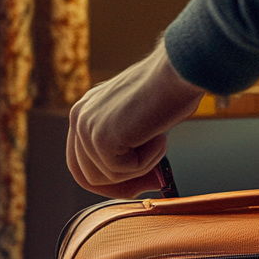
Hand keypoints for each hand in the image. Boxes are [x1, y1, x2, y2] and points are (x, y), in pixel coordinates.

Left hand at [66, 41, 204, 197]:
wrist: (179, 71)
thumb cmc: (170, 90)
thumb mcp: (136, 120)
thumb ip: (125, 144)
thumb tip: (134, 182)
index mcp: (85, 111)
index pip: (80, 162)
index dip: (107, 182)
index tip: (137, 185)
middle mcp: (79, 117)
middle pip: (85, 176)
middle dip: (120, 187)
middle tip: (153, 182)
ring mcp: (86, 127)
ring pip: (105, 177)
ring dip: (139, 168)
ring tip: (159, 140)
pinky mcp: (100, 138)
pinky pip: (123, 172)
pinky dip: (148, 161)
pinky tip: (158, 135)